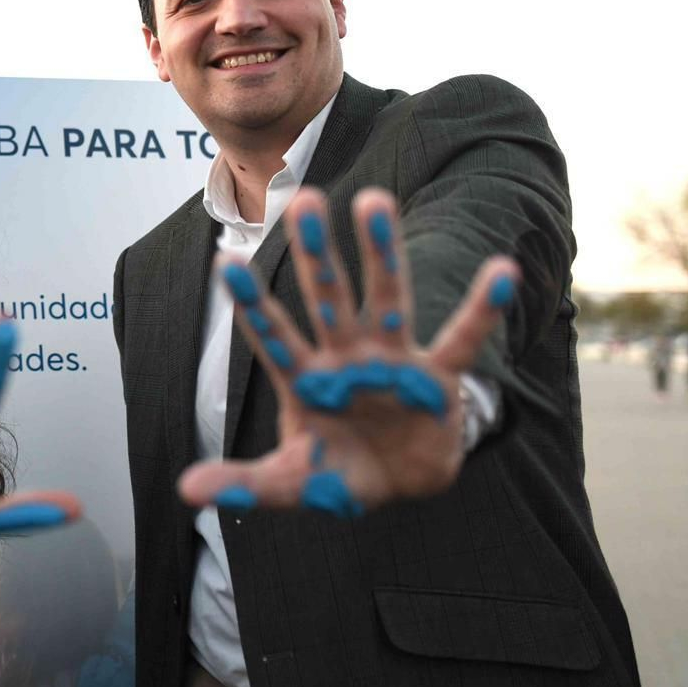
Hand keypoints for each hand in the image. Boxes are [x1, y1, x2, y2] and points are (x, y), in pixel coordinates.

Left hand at [178, 187, 517, 516]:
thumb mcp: (290, 481)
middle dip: (315, 252)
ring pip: (386, 297)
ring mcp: (391, 358)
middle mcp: (345, 355)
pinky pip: (462, 338)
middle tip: (302, 196)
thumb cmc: (338, 470)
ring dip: (382, 252)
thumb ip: (245, 483)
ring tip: (374, 199)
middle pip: (326, 296)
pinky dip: (482, 309)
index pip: (273, 333)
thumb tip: (187, 490)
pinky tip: (500, 271)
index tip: (225, 260)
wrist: (400, 484)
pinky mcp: (436, 376)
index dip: (252, 302)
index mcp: (304, 377)